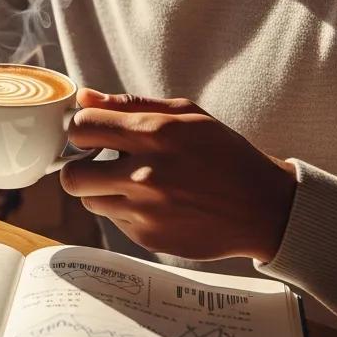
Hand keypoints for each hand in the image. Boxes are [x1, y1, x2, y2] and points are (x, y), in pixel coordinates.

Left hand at [59, 88, 296, 261]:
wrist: (263, 206)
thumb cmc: (223, 153)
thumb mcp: (185, 114)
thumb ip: (130, 104)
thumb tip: (84, 97)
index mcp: (154, 134)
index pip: (82, 128)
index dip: (81, 130)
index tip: (91, 134)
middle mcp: (145, 174)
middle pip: (73, 175)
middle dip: (79, 166)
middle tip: (97, 162)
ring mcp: (146, 211)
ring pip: (90, 201)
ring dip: (101, 190)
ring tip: (129, 182)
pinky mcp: (149, 238)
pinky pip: (114, 221)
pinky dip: (124, 211)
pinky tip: (152, 203)